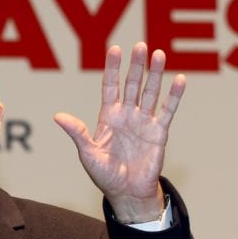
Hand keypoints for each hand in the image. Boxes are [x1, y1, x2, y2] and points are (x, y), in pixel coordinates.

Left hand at [53, 43, 183, 222]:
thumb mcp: (88, 153)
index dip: (112, 68)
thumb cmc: (105, 174)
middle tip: (139, 45)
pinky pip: (167, 111)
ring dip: (155, 74)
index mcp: (108, 117)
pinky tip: (179, 79)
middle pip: (132, 84)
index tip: (114, 49)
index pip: (110, 87)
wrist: (126, 193)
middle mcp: (127, 115)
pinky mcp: (159, 132)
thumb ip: (78, 133)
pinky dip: (174, 96)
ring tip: (159, 54)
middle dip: (135, 66)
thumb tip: (58, 116)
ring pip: (150, 92)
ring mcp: (144, 122)